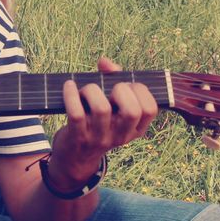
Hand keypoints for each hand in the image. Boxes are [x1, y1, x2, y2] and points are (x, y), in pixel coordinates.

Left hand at [47, 57, 157, 185]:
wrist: (75, 158)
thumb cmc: (97, 123)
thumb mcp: (113, 108)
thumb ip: (114, 80)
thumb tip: (104, 62)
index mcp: (135, 129)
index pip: (150, 109)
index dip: (140, 90)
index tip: (127, 85)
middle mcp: (121, 135)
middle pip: (132, 111)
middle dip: (122, 90)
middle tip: (110, 90)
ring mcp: (100, 138)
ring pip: (102, 109)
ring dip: (92, 90)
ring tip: (86, 89)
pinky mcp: (78, 137)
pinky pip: (76, 113)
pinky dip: (71, 95)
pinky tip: (69, 86)